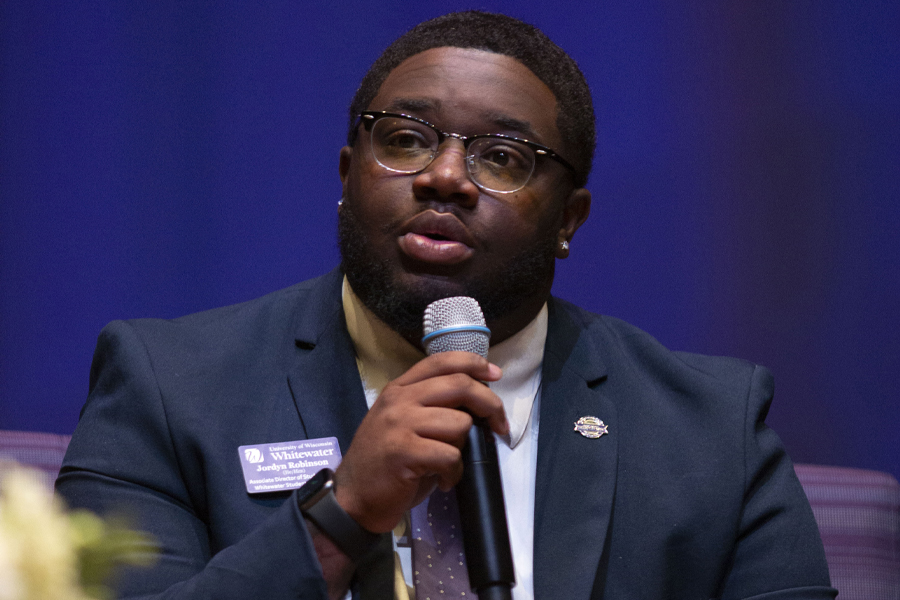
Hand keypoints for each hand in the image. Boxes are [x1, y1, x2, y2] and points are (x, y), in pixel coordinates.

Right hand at [333, 351, 506, 532]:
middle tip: (499, 425)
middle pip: (459, 385)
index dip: (473, 363)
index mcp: (399, 389)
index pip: (441, 362)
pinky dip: (454, 472)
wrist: (352, 498)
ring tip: (450, 464)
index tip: (495, 374)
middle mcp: (399, 400)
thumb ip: (431, 407)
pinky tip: (444, 481)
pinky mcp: (404, 451)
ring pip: (459, 423)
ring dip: (464, 448)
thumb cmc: (384, 464)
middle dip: (490, 404)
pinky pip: (450, 455)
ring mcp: (400, 424)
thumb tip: (476, 405)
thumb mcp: (403, 424)